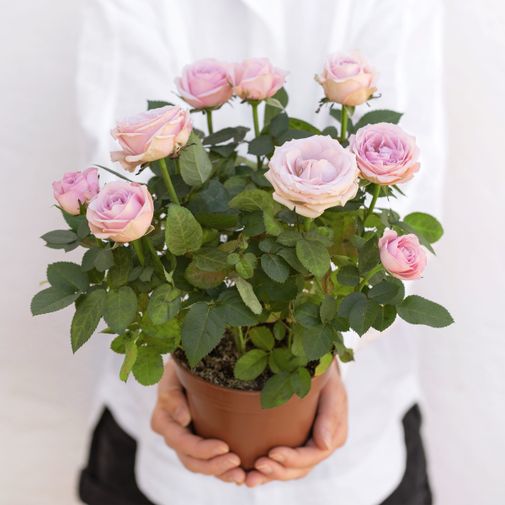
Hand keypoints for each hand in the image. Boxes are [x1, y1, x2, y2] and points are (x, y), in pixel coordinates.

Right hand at [151, 360, 245, 484]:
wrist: (188, 366)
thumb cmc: (181, 367)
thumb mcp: (173, 374)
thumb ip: (173, 395)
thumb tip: (183, 419)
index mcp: (162, 420)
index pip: (181, 442)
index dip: (202, 449)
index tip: (225, 446)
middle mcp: (172, 435)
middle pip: (190, 460)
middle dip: (213, 465)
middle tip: (236, 462)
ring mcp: (185, 441)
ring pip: (199, 466)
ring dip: (219, 472)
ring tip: (240, 475)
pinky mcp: (199, 442)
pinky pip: (208, 462)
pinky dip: (222, 471)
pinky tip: (239, 475)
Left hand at [245, 360, 347, 486]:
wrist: (314, 364)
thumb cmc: (324, 374)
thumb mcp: (331, 389)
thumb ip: (330, 415)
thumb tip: (325, 445)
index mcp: (333, 435)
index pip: (313, 455)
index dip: (293, 458)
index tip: (272, 453)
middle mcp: (320, 445)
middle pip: (300, 468)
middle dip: (278, 471)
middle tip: (256, 466)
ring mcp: (306, 446)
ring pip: (289, 470)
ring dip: (270, 475)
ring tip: (249, 477)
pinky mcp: (292, 442)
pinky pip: (280, 462)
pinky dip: (267, 469)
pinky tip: (248, 472)